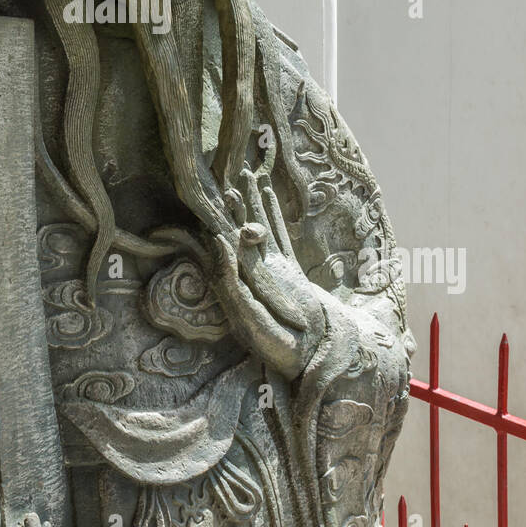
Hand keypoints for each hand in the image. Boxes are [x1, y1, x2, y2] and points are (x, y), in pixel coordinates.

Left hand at [211, 167, 325, 379]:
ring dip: (252, 201)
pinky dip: (273, 214)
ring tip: (247, 174)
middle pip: (238, 229)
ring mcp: (269, 268)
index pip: (222, 244)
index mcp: (234, 282)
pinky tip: (268, 195)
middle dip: (234, 203)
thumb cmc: (279, 343)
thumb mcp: (249, 315)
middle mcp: (248, 272)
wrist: (314, 354)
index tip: (211, 194)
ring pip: (258, 226)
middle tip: (227, 172)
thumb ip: (232, 281)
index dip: (217, 219)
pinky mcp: (287, 270)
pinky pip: (278, 234)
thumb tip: (218, 243)